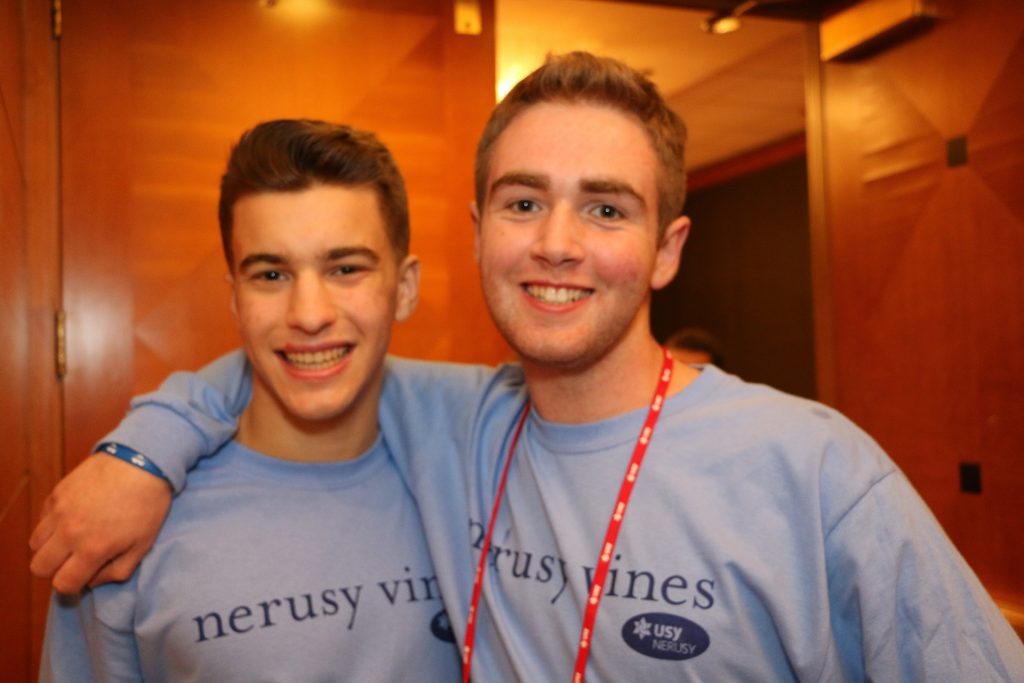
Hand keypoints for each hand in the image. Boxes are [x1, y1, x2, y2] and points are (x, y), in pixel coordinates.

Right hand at [30, 454, 171, 593]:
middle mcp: (69, 532)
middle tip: (75, 559)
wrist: (143, 461)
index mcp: (92, 549)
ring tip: (72, 539)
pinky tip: (74, 518)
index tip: (84, 575)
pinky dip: (52, 525)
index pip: (63, 584)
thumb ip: (118, 571)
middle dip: (56, 569)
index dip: (73, 585)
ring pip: (35, 544)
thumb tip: (93, 581)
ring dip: (50, 547)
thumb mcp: (143, 544)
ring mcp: (59, 512)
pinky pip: (41, 520)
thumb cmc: (148, 504)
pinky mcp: (56, 493)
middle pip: (39, 567)